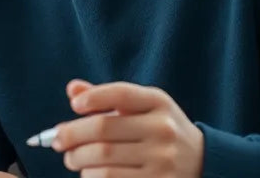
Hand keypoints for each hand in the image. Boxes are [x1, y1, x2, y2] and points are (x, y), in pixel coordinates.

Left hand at [52, 80, 203, 177]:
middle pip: (103, 129)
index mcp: (158, 102)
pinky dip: (91, 177)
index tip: (73, 106)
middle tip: (58, 141)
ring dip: (78, 160)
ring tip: (72, 159)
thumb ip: (108, 98)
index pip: (120, 93)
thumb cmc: (160, 130)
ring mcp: (162, 159)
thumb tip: (73, 90)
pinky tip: (89, 174)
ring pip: (103, 159)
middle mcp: (162, 129)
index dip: (92, 98)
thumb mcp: (143, 107)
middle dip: (71, 136)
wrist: (202, 162)